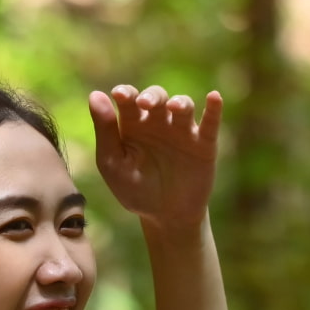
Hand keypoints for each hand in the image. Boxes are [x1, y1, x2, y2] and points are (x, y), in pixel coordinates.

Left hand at [89, 84, 222, 230]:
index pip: (129, 100)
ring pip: (183, 106)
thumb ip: (104, 131)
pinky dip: (213, 109)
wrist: (166, 217)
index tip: (119, 94)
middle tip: (145, 103)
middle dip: (152, 96)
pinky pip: (210, 123)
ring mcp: (182, 131)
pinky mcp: (204, 144)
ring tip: (175, 107)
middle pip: (156, 97)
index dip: (125, 93)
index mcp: (133, 124)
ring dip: (180, 102)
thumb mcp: (113, 164)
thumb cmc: (135, 190)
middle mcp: (158, 122)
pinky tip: (214, 97)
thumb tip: (95, 95)